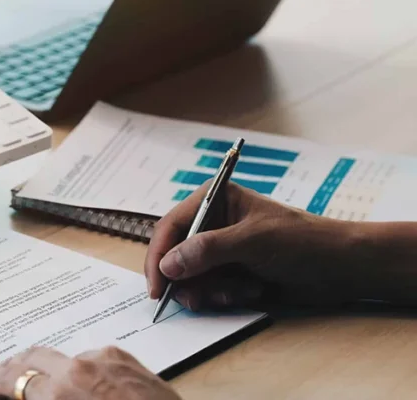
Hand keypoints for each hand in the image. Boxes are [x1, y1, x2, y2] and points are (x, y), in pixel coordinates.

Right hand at [0, 346, 179, 399]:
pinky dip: (79, 370)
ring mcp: (105, 360)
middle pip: (32, 357)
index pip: (10, 380)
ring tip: (37, 382)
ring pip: (63, 358)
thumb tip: (26, 395)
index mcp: (61, 392)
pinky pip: (92, 360)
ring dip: (47, 369)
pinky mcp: (126, 360)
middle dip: (12, 367)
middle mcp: (81, 368)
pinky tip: (80, 385)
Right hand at [144, 182, 355, 308]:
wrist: (341, 267)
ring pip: (190, 277)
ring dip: (212, 290)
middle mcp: (211, 223)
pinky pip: (209, 289)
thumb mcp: (253, 241)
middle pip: (175, 255)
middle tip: (198, 299)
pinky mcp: (230, 272)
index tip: (158, 287)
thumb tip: (169, 265)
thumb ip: (208, 250)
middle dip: (188, 279)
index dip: (159, 256)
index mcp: (213, 200)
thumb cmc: (302, 241)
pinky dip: (224, 296)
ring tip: (241, 290)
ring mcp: (220, 250)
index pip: (171, 227)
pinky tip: (251, 291)